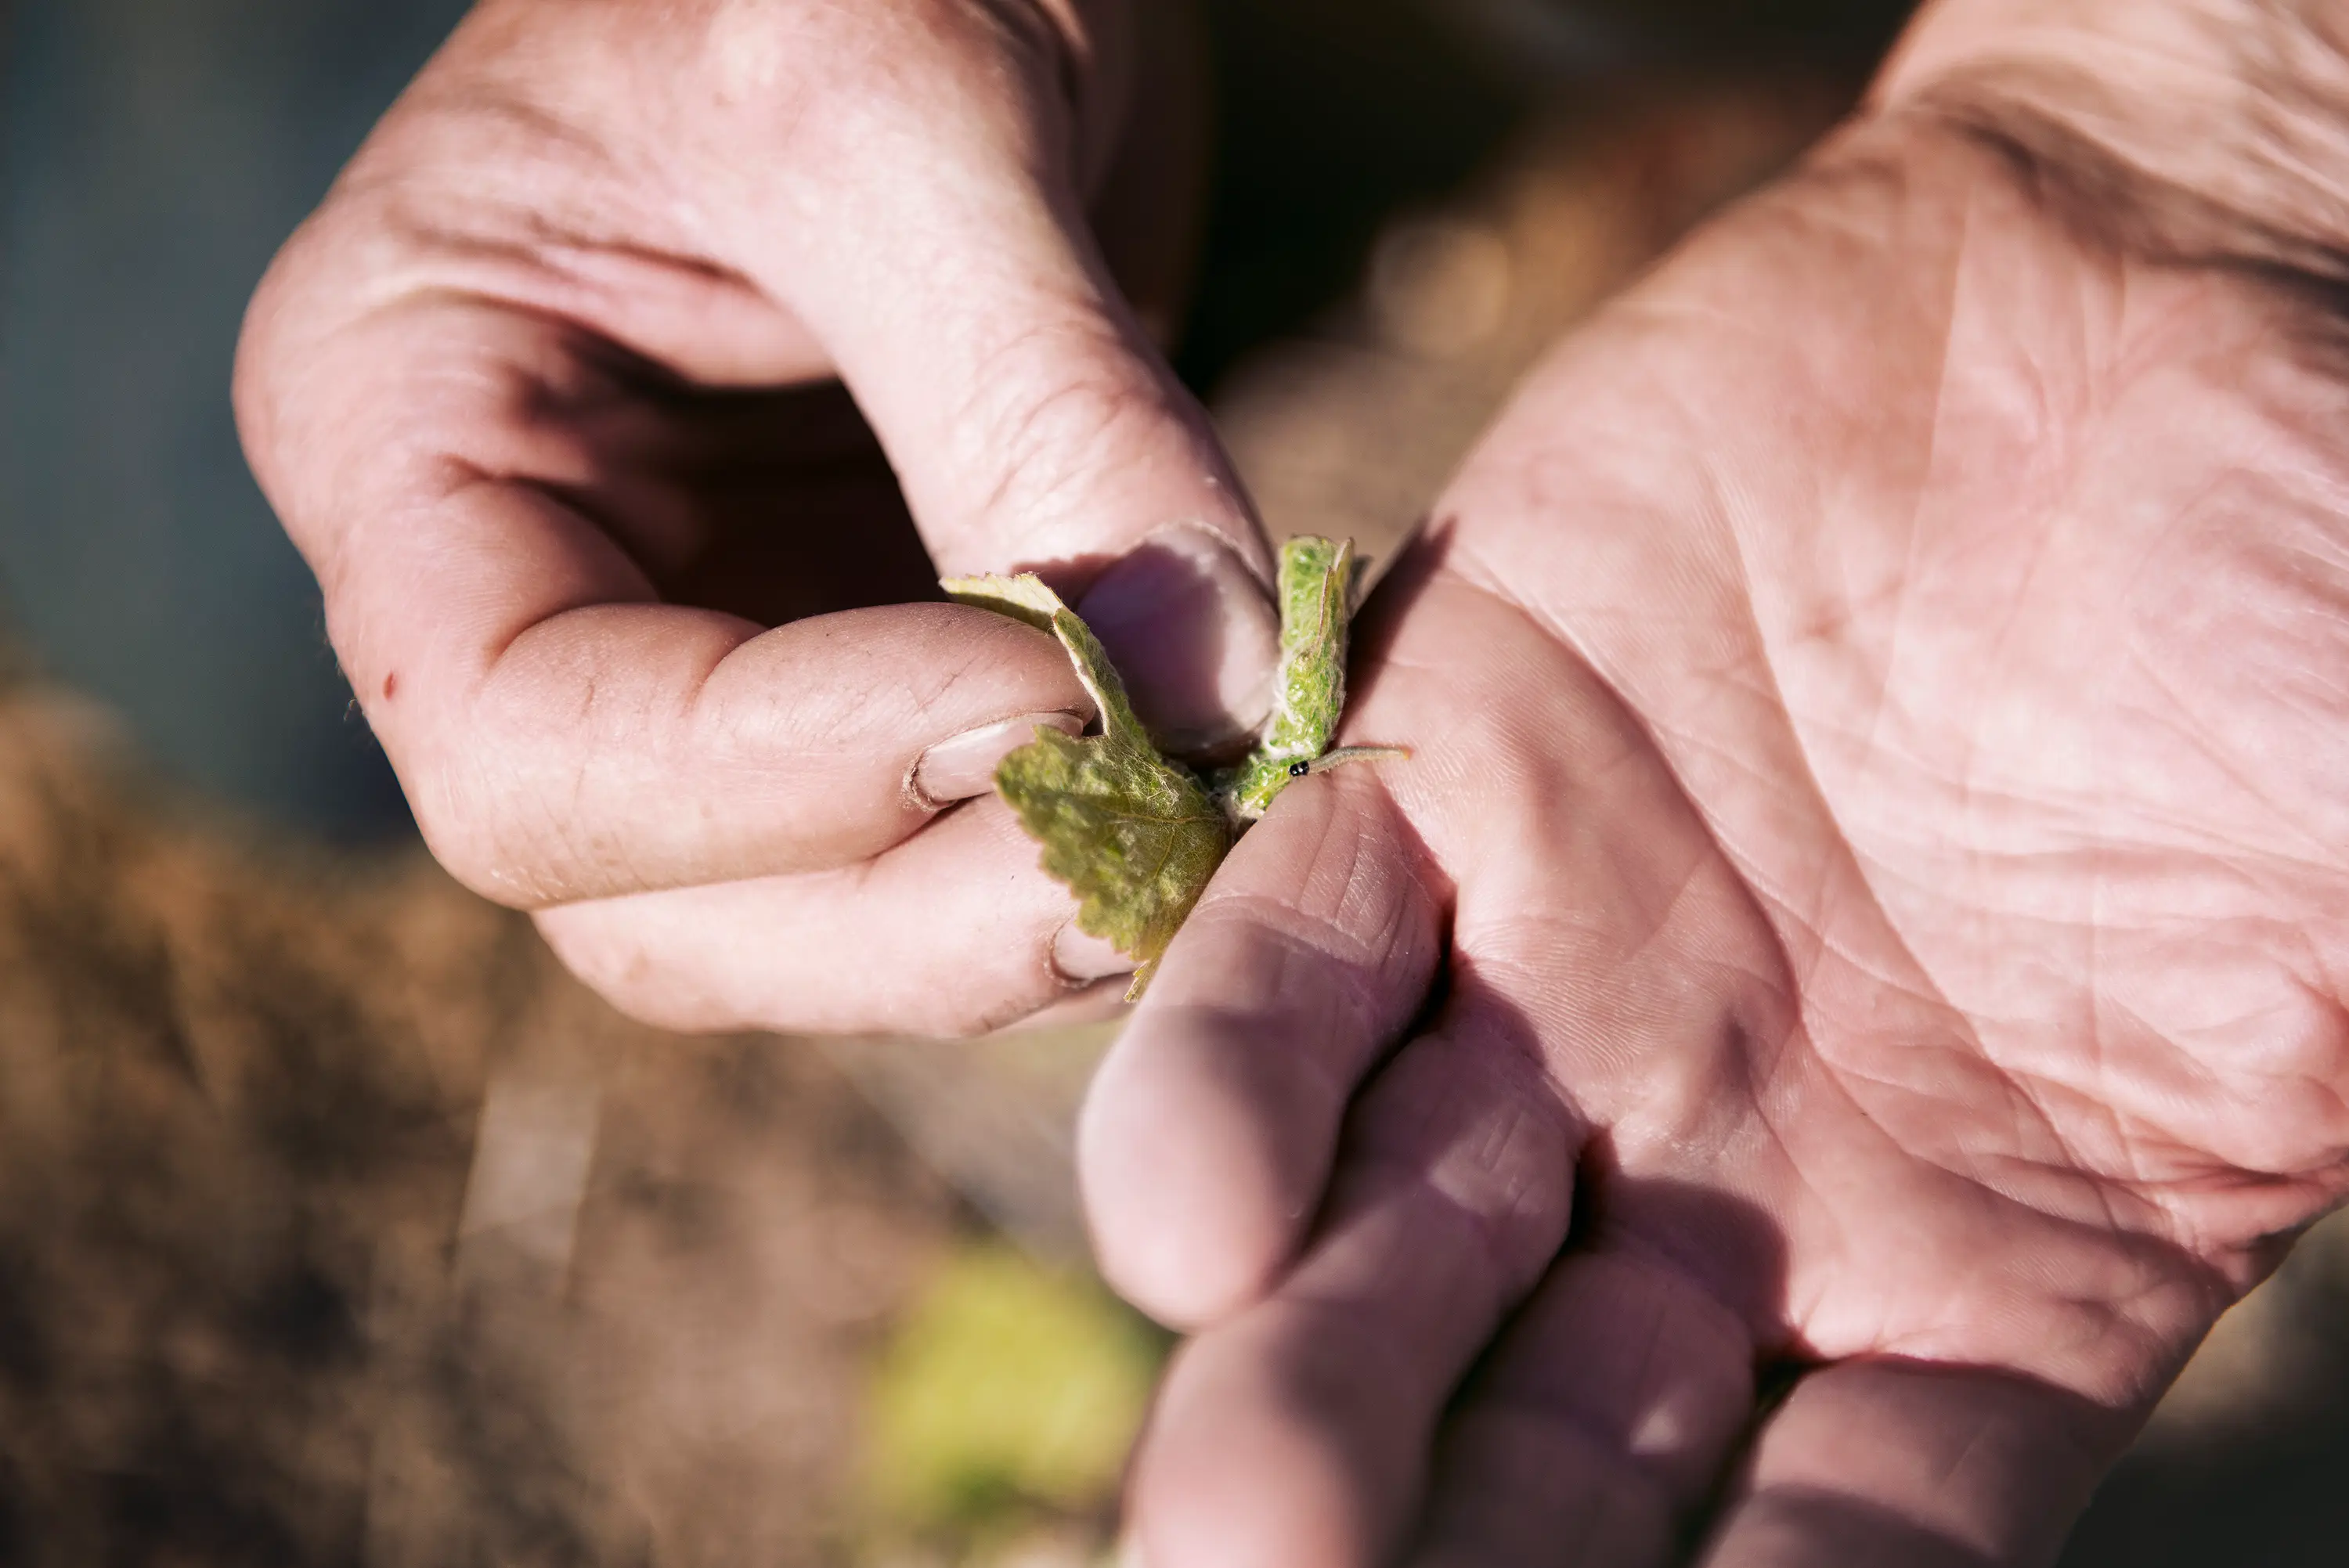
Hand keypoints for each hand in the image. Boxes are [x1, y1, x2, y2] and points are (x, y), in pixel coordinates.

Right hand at [235, 0, 1275, 1036]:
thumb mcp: (908, 99)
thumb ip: (1038, 402)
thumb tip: (1202, 695)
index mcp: (403, 430)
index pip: (531, 746)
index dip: (798, 775)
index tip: (1058, 701)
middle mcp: (515, 584)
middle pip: (655, 904)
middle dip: (918, 916)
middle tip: (1168, 857)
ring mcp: (688, 642)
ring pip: (804, 920)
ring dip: (1011, 915)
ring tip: (1214, 828)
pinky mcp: (850, 663)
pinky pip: (934, 844)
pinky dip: (1070, 850)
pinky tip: (1209, 795)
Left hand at [1079, 102, 2348, 1565]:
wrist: (2138, 303)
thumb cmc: (2320, 597)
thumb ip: (2344, 1078)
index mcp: (1984, 1282)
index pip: (1834, 1553)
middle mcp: (1737, 1176)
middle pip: (1558, 1436)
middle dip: (1440, 1539)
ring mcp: (1574, 989)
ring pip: (1396, 1229)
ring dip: (1305, 1369)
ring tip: (1225, 1512)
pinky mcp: (1438, 781)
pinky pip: (1299, 950)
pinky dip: (1231, 1067)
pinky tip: (1172, 1207)